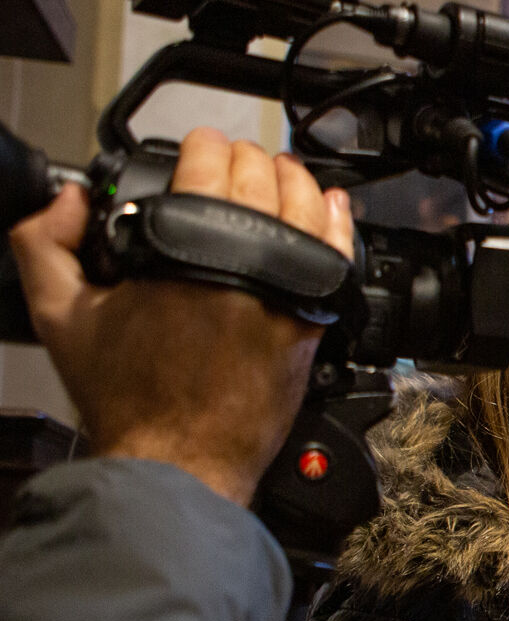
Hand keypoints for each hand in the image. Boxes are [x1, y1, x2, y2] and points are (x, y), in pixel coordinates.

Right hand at [8, 127, 354, 505]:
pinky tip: (331, 206)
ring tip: (276, 174)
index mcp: (180, 251)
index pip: (206, 162)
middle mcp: (242, 265)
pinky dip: (336, 223)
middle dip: (245, 158)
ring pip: (304, 207)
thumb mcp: (61, 314)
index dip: (202, 145)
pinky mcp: (313, 320)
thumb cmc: (128, 399)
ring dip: (292, 180)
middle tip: (232, 163)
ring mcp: (285, 292)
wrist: (179, 460)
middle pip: (259, 177)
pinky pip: (337, 255)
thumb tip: (67, 197)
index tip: (199, 147)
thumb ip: (44, 242)